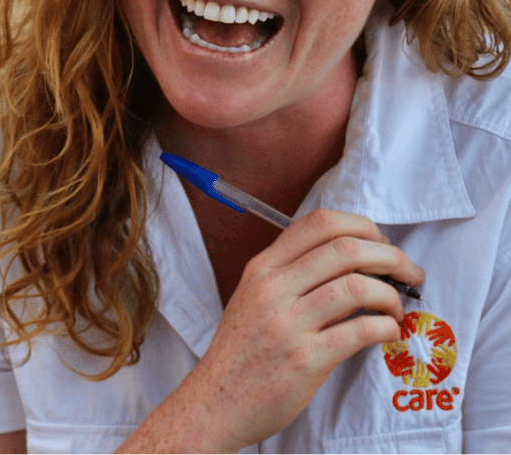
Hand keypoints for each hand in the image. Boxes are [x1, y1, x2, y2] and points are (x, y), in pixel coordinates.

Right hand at [119, 208, 424, 452]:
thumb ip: (291, 272)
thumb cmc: (242, 350)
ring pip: (357, 287)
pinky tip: (387, 332)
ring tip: (396, 308)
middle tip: (408, 272)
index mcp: (262, 267)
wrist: (215, 401)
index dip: (363, 226)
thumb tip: (350, 257)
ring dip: (392, 295)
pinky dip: (386, 327)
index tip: (382, 243)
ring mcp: (288, 323)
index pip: (320, 223)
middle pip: (346, 248)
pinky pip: (360, 331)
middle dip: (391, 256)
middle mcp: (273, 288)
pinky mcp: (305, 360)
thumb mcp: (254, 296)